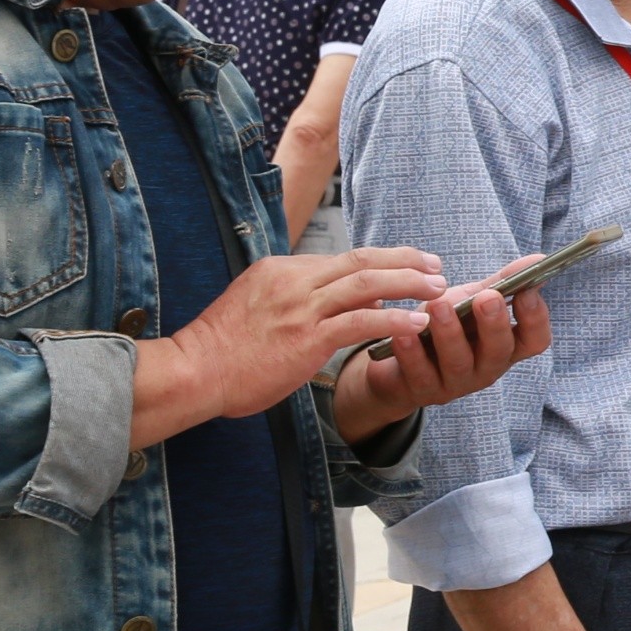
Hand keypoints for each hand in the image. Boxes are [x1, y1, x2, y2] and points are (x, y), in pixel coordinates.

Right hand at [148, 246, 444, 437]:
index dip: (381, 261)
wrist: (192, 371)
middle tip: (436, 265)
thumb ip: (303, 301)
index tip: (409, 264)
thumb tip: (356, 302)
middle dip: (405, 260)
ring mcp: (300, 307)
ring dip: (409, 284)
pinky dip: (394, 319)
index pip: (341, 259)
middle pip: (361, 260)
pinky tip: (417, 323)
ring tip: (439, 289)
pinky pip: (360, 322)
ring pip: (367, 284)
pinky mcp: (306, 337)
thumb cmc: (221, 350)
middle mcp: (293, 280)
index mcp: (280, 270)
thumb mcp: (259, 308)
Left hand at [330, 277, 550, 439]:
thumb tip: (538, 259)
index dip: (535, 318)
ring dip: (450, 333)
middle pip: (499, 351)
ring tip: (438, 305)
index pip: (535, 340)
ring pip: (458, 362)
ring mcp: (455, 383)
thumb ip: (502, 283)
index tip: (526, 291)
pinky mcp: (422, 389)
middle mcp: (486, 368)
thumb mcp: (471, 302)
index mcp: (504, 346)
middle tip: (486, 298)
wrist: (398, 365)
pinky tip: (404, 334)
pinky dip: (412, 353)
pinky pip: (419, 373)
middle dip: (494, 324)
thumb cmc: (443, 327)